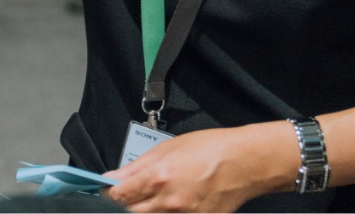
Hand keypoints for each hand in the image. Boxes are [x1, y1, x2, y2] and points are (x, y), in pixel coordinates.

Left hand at [104, 124, 293, 212]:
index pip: (118, 196)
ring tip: (153, 200)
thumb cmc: (212, 149)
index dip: (107, 195)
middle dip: (122, 207)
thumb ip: (135, 167)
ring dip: (143, 211)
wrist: (247, 162)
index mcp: (159, 177)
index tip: (107, 192)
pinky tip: (169, 206)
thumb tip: (111, 178)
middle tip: (127, 197)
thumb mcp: (167, 148)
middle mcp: (170, 202)